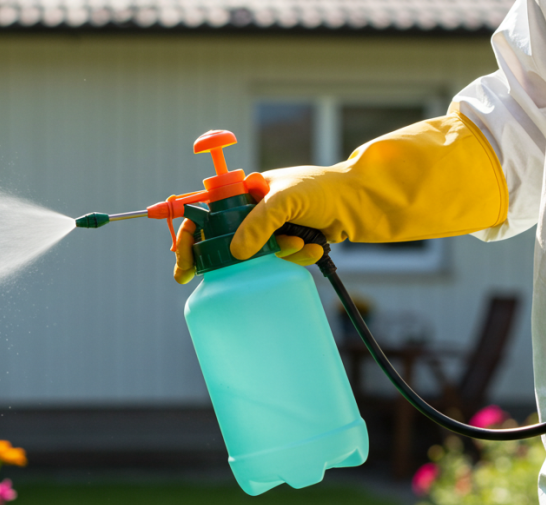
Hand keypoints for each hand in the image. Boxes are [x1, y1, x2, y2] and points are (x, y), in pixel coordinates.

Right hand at [173, 168, 325, 284]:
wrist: (360, 200)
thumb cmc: (323, 188)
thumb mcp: (285, 199)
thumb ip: (259, 223)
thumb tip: (236, 253)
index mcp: (243, 193)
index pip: (204, 215)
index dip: (190, 239)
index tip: (185, 266)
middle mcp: (253, 211)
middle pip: (224, 241)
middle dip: (231, 257)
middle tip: (228, 275)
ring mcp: (270, 229)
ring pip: (255, 255)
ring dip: (275, 255)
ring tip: (298, 242)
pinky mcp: (287, 243)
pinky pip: (279, 260)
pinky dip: (295, 258)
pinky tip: (313, 249)